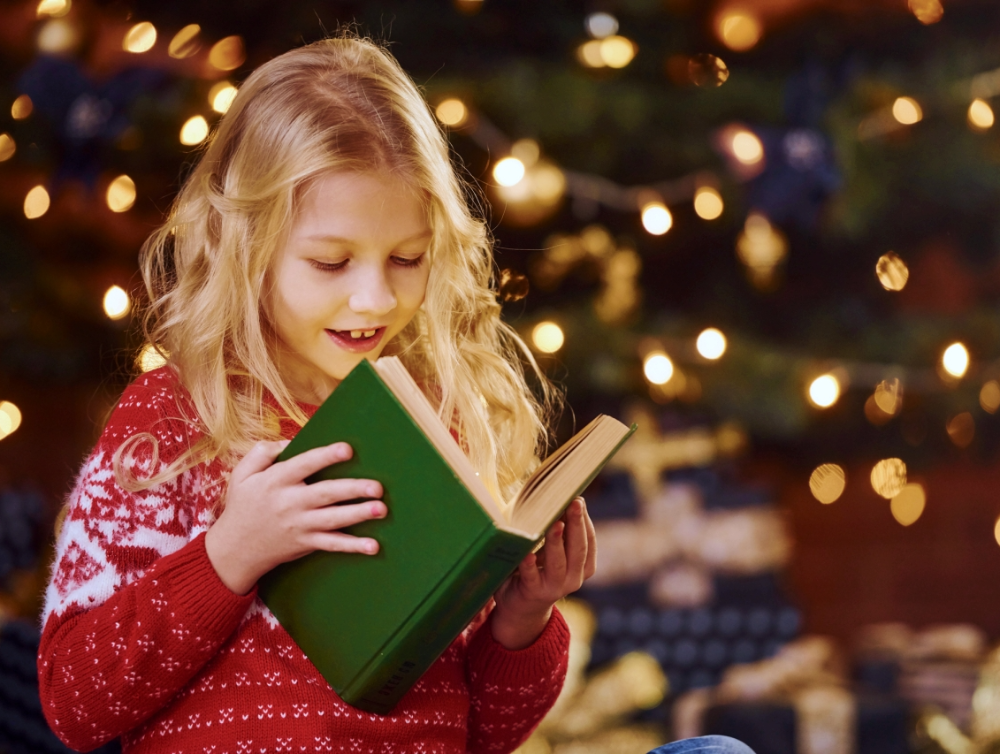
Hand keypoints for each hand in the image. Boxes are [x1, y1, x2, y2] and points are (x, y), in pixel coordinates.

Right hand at [205, 441, 385, 594]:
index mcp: (276, 481)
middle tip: (378, 487)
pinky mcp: (306, 543)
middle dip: (352, 489)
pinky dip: (353, 546)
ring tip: (381, 509)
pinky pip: (332, 545)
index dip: (325, 457)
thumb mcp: (242, 474)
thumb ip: (263, 452)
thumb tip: (288, 441)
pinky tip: (373, 546)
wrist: (234, 549)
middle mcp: (290, 503)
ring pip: (333, 519)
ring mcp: (300, 525)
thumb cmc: (243, 505)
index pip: (304, 465)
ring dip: (358, 514)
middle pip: (325, 493)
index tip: (347, 449)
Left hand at [491, 497, 596, 648]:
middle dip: (576, 524)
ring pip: (558, 562)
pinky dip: (531, 565)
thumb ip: (560, 533)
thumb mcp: (554, 552)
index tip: (578, 499)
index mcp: (583, 567)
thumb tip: (561, 498)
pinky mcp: (533, 592)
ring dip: (557, 542)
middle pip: (578, 549)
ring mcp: (554, 587)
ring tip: (556, 523)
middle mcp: (573, 578)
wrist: (522, 607)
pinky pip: (532, 577)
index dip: (585, 521)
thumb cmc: (539, 570)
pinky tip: (528, 553)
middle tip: (574, 502)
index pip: (589, 541)